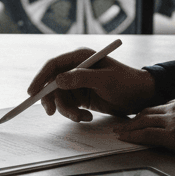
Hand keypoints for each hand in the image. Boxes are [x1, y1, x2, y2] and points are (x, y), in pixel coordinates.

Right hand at [28, 48, 159, 120]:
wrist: (142, 97)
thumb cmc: (127, 83)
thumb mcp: (105, 80)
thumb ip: (81, 78)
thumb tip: (58, 80)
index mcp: (81, 57)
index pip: (53, 65)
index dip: (40, 78)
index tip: (32, 93)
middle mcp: (76, 69)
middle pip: (52, 84)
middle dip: (52, 100)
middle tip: (52, 113)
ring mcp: (78, 83)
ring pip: (60, 98)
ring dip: (68, 111)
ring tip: (83, 117)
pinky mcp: (81, 96)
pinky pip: (69, 106)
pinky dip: (75, 114)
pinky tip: (88, 117)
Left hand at [116, 95, 174, 157]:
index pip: (161, 107)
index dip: (149, 113)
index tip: (142, 117)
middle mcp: (174, 107)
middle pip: (147, 111)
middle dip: (134, 118)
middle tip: (124, 124)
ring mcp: (171, 120)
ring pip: (142, 121)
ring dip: (129, 126)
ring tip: (120, 131)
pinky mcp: (171, 134)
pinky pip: (146, 134)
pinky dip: (133, 136)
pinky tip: (125, 138)